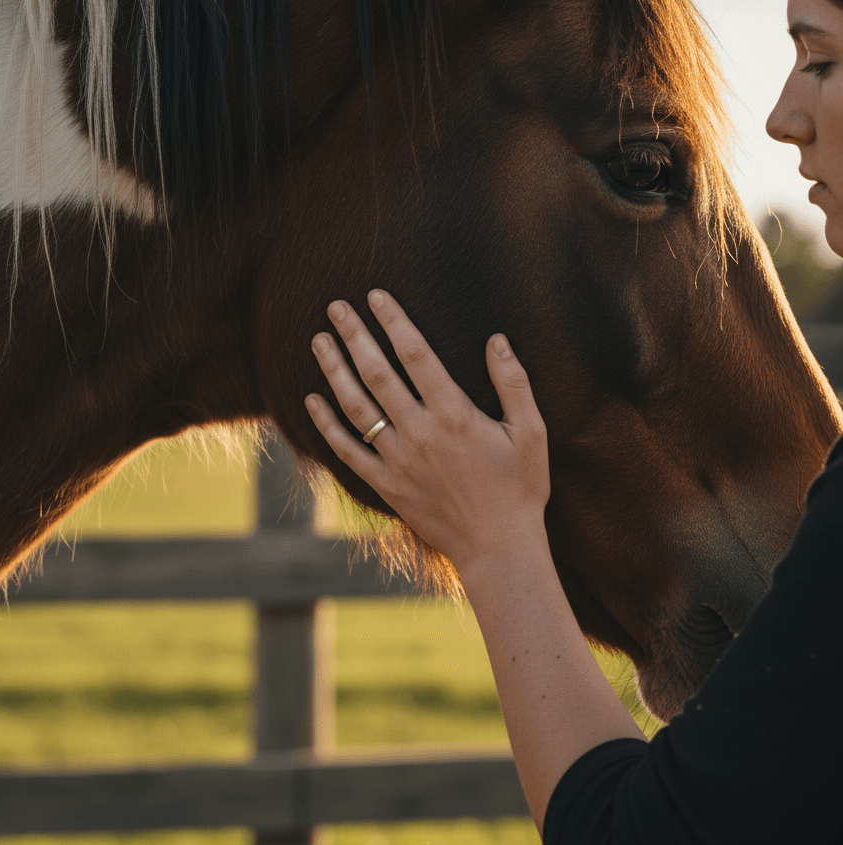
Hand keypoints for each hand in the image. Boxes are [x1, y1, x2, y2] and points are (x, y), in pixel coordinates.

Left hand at [305, 290, 550, 576]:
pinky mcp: (386, 485)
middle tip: (334, 306)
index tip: (375, 295)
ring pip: (356, 408)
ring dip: (334, 371)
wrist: (499, 548)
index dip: (393, 321)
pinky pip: (347, 451)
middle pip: (377, 373)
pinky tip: (312, 399)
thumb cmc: (520, 489)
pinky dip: (326, 424)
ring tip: (318, 341)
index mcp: (455, 414)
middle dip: (354, 336)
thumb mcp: (531, 433)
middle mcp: (420, 433)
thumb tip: (497, 339)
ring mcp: (398, 460)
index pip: (416, 354)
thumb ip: (514, 383)